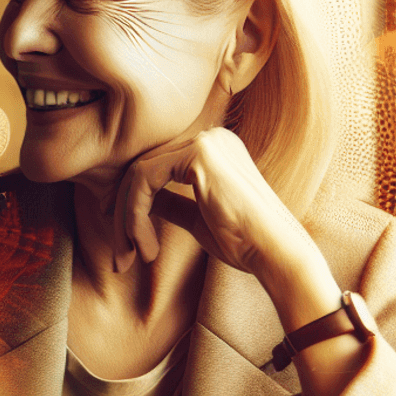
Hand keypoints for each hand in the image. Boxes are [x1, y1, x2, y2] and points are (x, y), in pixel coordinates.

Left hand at [114, 126, 365, 395]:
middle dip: (122, 215)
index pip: (154, 168)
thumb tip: (137, 200)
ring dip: (127, 222)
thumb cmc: (242, 242)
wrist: (274, 253)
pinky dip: (135, 216)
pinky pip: (144, 180)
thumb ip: (169, 202)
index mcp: (213, 150)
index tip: (121, 238)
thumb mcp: (196, 217)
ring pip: (137, 175)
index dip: (128, 202)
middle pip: (141, 169)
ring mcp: (204, 141)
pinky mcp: (198, 154)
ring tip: (133, 257)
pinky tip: (146, 246)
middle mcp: (209, 137)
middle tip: (120, 256)